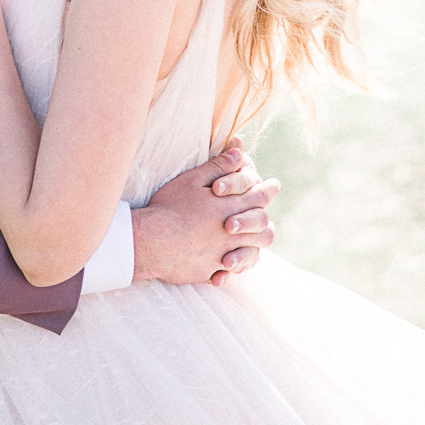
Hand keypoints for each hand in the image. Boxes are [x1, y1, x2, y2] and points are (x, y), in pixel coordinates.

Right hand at [132, 143, 278, 288]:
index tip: (273, 185)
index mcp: (230, 207)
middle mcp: (232, 233)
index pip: (260, 197)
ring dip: (256, 244)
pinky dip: (236, 267)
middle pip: (263, 227)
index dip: (268, 189)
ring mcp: (223, 254)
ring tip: (252, 241)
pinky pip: (233, 272)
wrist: (151, 241)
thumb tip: (239, 151)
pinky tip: (231, 263)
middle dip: (265, 218)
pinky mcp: (211, 271)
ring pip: (253, 251)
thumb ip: (218, 166)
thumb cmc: (169, 207)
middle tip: (265, 214)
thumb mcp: (192, 180)